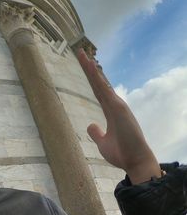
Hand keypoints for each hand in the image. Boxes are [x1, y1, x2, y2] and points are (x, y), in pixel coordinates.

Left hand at [77, 49, 160, 183]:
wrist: (135, 162)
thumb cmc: (122, 153)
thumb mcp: (102, 142)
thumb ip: (96, 132)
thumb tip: (90, 124)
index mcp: (110, 111)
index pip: (97, 89)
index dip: (90, 77)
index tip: (84, 64)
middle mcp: (114, 105)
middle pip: (98, 82)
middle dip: (89, 68)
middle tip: (80, 52)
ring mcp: (117, 105)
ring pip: (101, 83)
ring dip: (91, 69)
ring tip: (83, 55)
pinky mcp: (119, 109)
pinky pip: (105, 91)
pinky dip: (98, 79)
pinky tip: (92, 69)